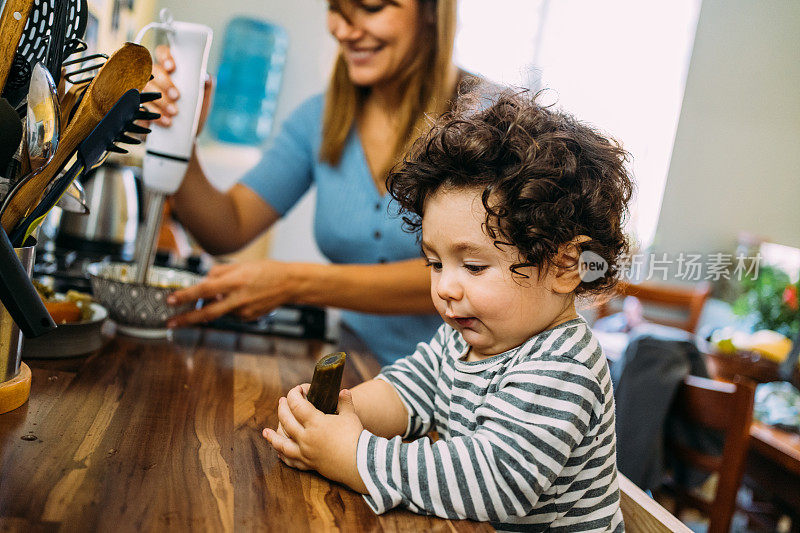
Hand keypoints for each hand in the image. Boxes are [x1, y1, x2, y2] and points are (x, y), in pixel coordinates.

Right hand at [140, 45, 213, 130]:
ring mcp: (144, 93)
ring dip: (160, 100)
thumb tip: (207, 78)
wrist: (186, 138)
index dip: (164, 57)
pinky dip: (154, 114)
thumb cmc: (194, 115)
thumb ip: (206, 88)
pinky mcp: (139, 109)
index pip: (162, 53)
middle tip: (176, 96)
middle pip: (152, 71)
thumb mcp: (202, 101)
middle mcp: (154, 78)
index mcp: (169, 71)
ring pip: (144, 88)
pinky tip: (165, 121)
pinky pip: (140, 107)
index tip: (172, 67)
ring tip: (174, 113)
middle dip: (164, 83)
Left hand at [166, 259, 301, 326]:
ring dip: (217, 303)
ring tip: (235, 290)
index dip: (185, 296)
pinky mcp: (249, 318)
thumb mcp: (241, 265)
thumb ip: (219, 272)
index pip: (204, 290)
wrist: (290, 284)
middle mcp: (238, 299)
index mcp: (235, 281)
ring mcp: (244, 311)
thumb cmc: (267, 271)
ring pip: (220, 310)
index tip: (170, 300)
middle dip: (186, 318)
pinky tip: (245, 297)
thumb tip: (203, 282)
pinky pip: (231, 313)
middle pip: (206, 313)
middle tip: (170, 322)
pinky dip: (230, 305)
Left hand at [263, 384, 366, 492]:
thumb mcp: (350, 416)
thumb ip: (345, 402)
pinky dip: (283, 456)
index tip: (297, 389)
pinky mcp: (309, 464)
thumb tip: (343, 391)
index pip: (297, 405)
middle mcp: (306, 438)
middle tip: (282, 401)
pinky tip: (278, 452)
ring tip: (265, 431)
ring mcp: (306, 452)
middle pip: (287, 421)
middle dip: (283, 408)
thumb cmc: (356, 437)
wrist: (360, 463)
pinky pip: (291, 461)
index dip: (294, 394)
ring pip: (283, 443)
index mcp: (316, 423)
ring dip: (273, 436)